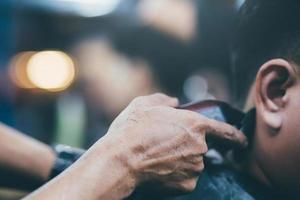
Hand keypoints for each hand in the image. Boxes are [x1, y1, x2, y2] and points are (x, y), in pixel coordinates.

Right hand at [103, 93, 247, 194]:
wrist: (121, 159)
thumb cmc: (133, 129)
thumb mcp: (145, 104)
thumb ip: (165, 99)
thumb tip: (174, 102)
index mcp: (195, 124)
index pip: (225, 131)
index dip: (236, 137)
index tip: (243, 143)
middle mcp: (200, 147)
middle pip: (202, 148)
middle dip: (189, 146)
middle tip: (166, 145)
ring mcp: (195, 167)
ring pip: (193, 163)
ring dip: (181, 160)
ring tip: (158, 156)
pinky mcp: (187, 184)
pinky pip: (185, 178)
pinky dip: (176, 174)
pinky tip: (159, 168)